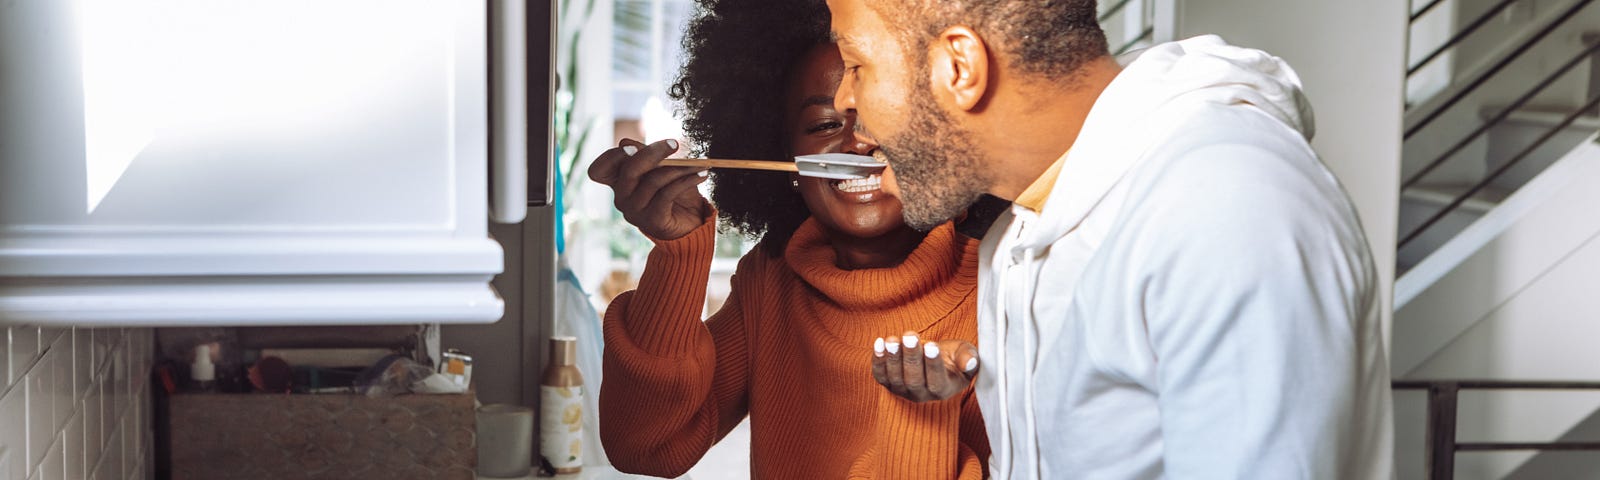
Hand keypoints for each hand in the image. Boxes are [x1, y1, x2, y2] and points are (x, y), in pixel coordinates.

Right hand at [587, 138, 709, 239]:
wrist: (690, 224)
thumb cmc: (673, 192)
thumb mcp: (660, 169)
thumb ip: (645, 156)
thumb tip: (626, 142)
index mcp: (618, 183)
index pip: (598, 171)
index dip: (611, 157)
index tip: (633, 147)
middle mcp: (621, 199)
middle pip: (629, 170)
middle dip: (652, 153)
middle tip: (674, 144)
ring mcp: (635, 212)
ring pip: (653, 181)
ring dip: (679, 168)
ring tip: (698, 164)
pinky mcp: (653, 221)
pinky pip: (668, 194)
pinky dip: (687, 181)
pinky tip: (702, 175)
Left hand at [871, 331, 978, 401]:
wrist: (933, 359)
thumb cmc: (953, 357)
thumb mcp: (966, 354)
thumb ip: (969, 358)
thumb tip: (970, 362)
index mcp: (944, 390)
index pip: (937, 382)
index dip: (933, 364)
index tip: (931, 345)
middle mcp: (922, 395)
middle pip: (914, 380)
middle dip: (911, 357)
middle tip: (910, 336)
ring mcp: (903, 391)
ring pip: (895, 378)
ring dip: (893, 358)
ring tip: (893, 339)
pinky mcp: (888, 383)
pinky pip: (880, 375)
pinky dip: (878, 360)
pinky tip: (880, 343)